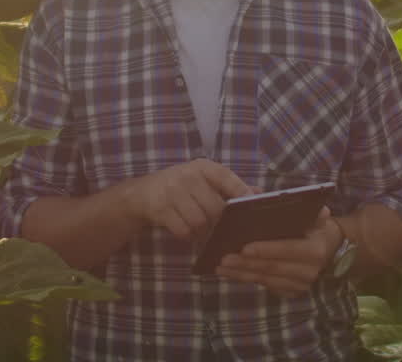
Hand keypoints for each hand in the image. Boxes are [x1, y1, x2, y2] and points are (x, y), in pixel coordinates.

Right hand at [127, 159, 251, 239]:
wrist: (142, 194)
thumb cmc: (181, 187)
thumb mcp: (204, 181)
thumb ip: (230, 187)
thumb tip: (259, 192)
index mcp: (202, 167)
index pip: (226, 177)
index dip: (241, 191)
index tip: (251, 204)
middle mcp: (188, 176)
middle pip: (215, 207)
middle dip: (217, 221)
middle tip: (215, 226)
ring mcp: (172, 192)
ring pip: (200, 222)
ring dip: (201, 230)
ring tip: (197, 227)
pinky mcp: (160, 209)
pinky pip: (183, 230)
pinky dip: (187, 235)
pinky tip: (184, 229)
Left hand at [215, 206, 344, 296]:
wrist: (330, 249)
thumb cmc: (316, 227)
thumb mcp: (317, 217)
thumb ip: (311, 211)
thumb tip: (312, 207)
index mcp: (315, 250)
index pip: (287, 250)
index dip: (266, 250)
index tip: (244, 248)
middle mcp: (309, 271)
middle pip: (272, 268)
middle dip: (246, 264)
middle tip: (223, 258)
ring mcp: (300, 285)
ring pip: (265, 279)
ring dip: (241, 273)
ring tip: (220, 266)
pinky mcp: (291, 292)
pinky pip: (265, 286)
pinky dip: (246, 279)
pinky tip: (230, 273)